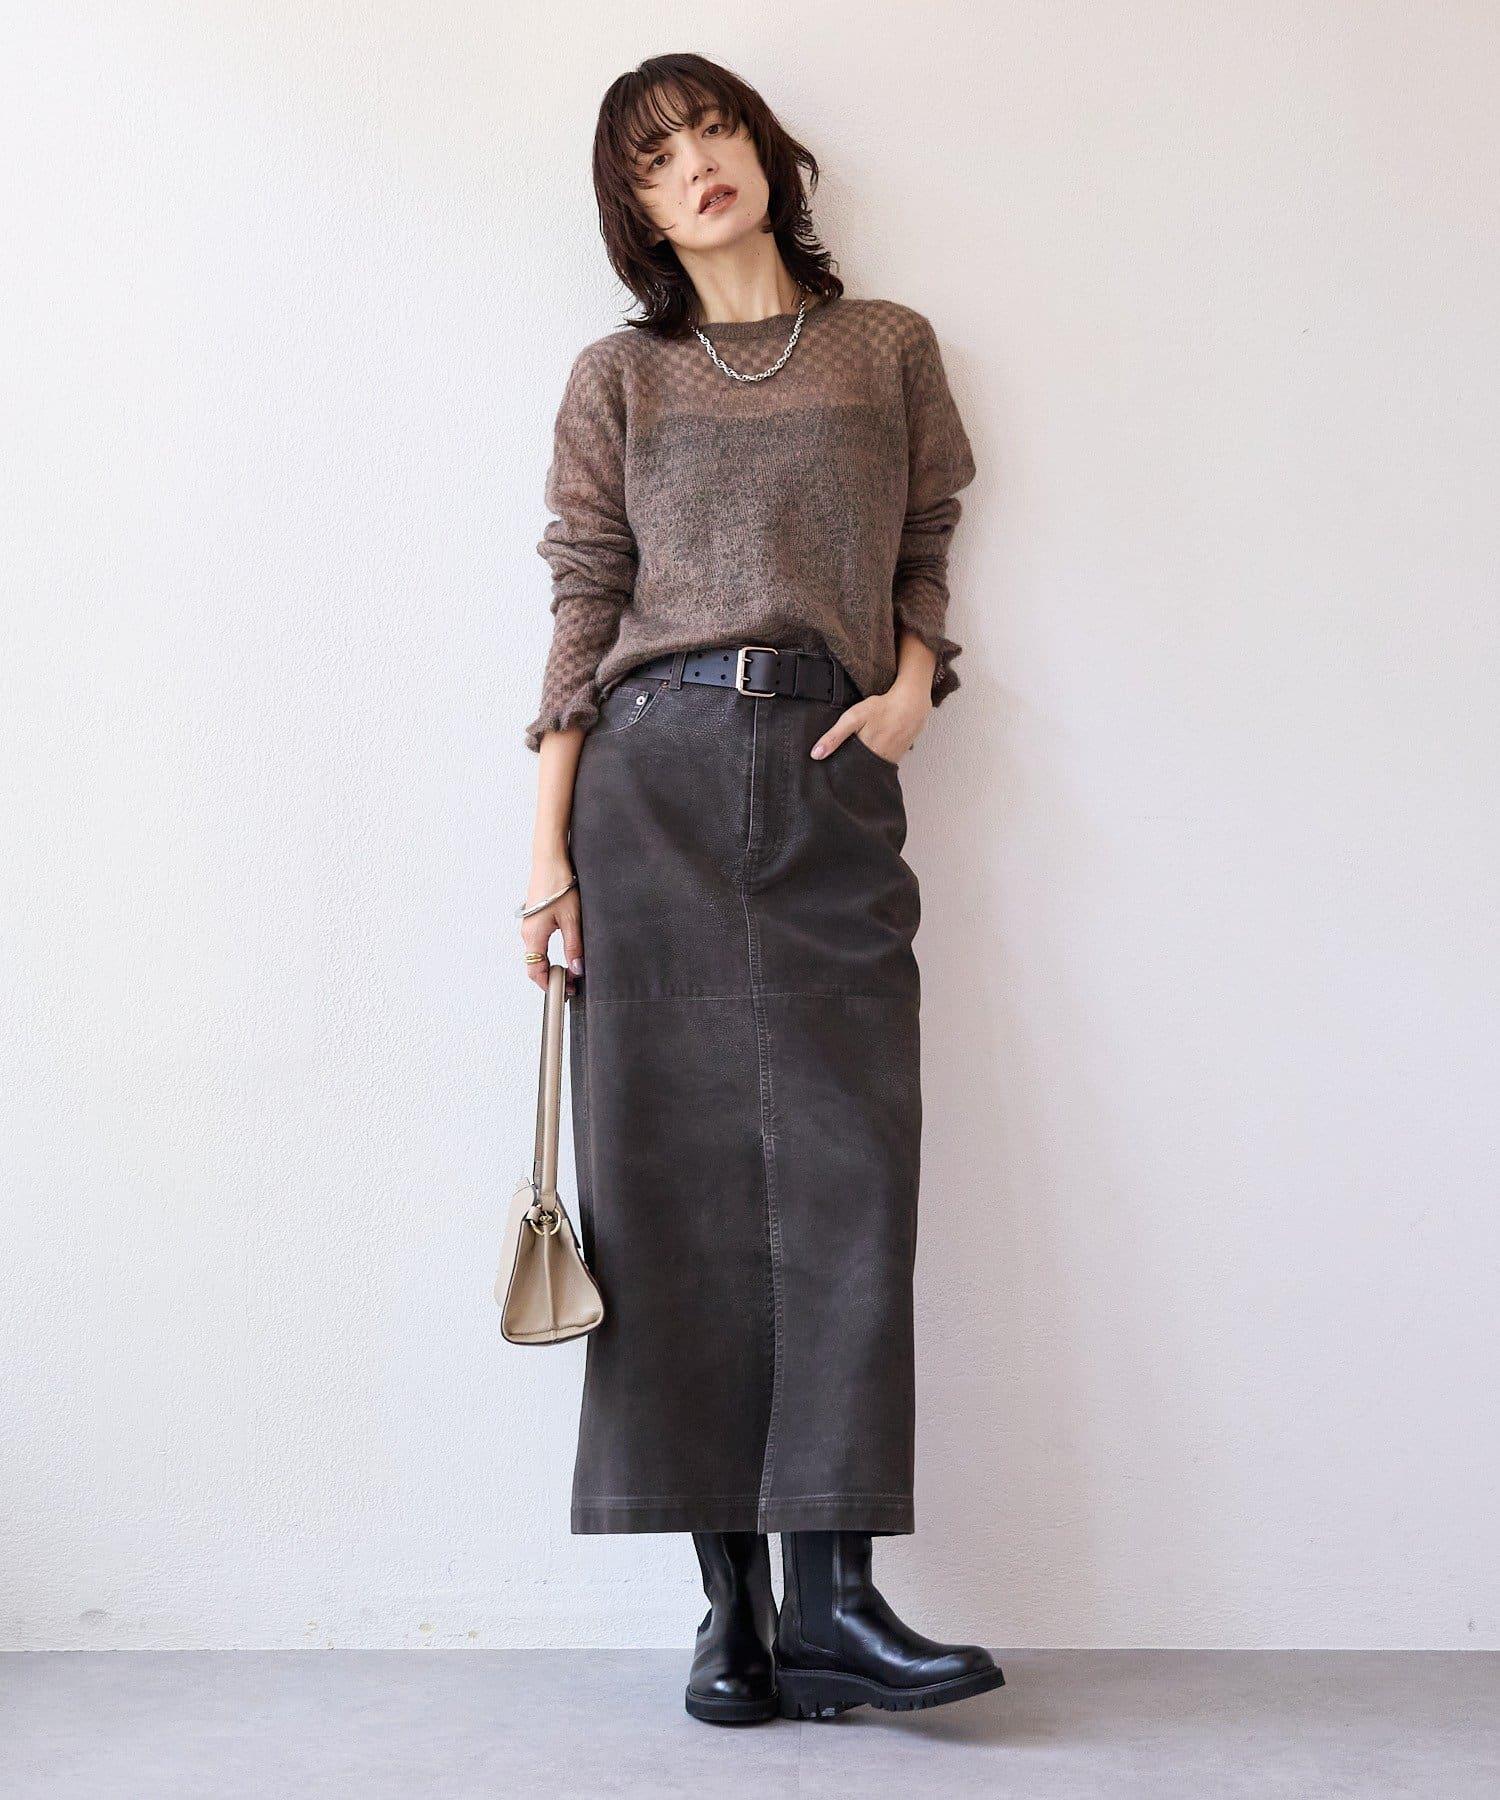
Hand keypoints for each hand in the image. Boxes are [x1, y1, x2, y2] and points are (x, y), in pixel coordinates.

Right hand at [520, 856, 583, 993]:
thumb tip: (577, 969)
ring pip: (538, 954)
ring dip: (552, 965)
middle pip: (535, 964)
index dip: (550, 985)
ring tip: (573, 969)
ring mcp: (529, 925)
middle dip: (553, 977)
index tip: (566, 991)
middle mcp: (527, 932)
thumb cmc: (559, 885)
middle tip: (573, 983)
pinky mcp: (534, 917)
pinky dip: (550, 953)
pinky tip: (566, 951)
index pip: (536, 971)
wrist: (549, 860)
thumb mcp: (572, 919)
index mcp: (533, 936)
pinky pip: (539, 943)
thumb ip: (574, 946)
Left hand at [809, 687, 930, 766]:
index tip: (827, 772)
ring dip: (861, 766)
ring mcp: (888, 761)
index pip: (845, 771)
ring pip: (869, 769)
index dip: (836, 771)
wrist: (911, 704)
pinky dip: (873, 760)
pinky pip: (881, 764)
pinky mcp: (896, 757)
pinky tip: (871, 750)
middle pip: (857, 772)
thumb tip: (816, 755)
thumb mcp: (853, 718)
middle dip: (848, 770)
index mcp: (864, 755)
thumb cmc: (882, 708)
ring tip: (855, 757)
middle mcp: (877, 762)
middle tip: (840, 765)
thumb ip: (834, 736)